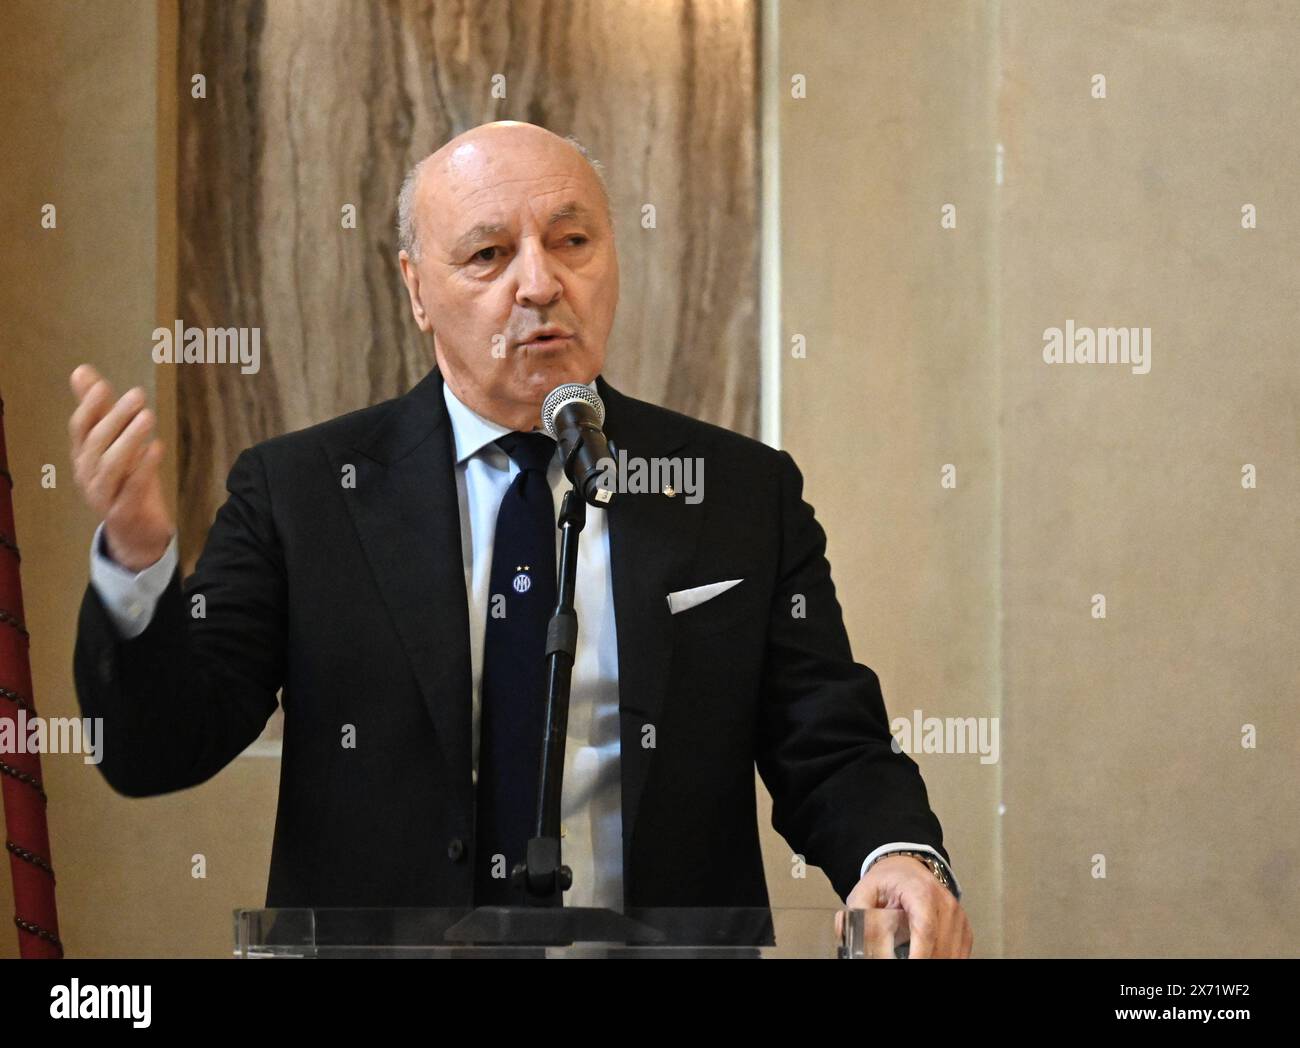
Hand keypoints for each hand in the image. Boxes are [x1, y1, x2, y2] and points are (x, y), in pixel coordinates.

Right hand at [68, 364, 174, 570]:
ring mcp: (103, 495)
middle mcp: (87, 474)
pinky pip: (131, 488)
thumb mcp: (114, 443)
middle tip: (138, 396)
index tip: (102, 384)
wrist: (135, 533)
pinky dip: (143, 467)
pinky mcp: (123, 512)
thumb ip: (100, 409)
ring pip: (110, 465)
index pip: (80, 427)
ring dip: (129, 439)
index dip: (89, 406)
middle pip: (96, 443)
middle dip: (115, 417)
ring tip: (148, 417)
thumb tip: (82, 371)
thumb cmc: (125, 482)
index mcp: (83, 456)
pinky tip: (156, 448)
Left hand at [837, 854, 972, 957]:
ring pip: (952, 953)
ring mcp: (958, 917)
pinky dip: (944, 958)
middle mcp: (945, 903)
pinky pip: (959, 954)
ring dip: (933, 960)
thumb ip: (858, 915)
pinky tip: (926, 957)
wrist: (907, 868)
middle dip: (923, 960)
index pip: (925, 928)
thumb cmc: (887, 881)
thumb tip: (851, 938)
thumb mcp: (864, 893)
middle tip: (899, 959)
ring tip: (908, 955)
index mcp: (920, 892)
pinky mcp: (964, 928)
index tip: (910, 965)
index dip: (919, 955)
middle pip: (940, 946)